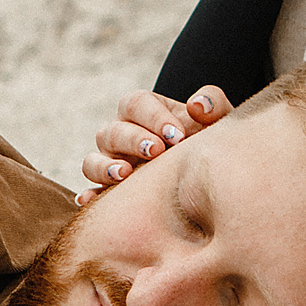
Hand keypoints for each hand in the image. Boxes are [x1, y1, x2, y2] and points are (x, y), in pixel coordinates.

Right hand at [80, 86, 230, 192]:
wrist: (207, 175)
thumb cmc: (208, 142)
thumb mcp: (217, 121)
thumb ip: (213, 104)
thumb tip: (198, 106)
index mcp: (145, 111)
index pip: (136, 103)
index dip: (153, 116)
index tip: (178, 134)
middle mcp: (122, 135)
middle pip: (112, 131)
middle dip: (134, 140)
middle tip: (157, 151)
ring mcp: (112, 163)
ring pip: (93, 160)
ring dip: (105, 166)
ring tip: (125, 174)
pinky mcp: (110, 191)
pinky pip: (90, 192)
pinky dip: (88, 196)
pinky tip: (89, 201)